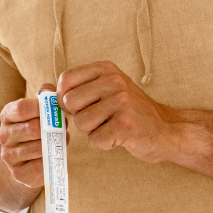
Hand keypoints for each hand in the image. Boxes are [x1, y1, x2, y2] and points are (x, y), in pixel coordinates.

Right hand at [0, 83, 69, 188]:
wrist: (19, 159)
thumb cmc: (32, 128)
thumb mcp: (34, 110)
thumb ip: (43, 97)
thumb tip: (50, 89)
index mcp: (6, 115)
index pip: (22, 108)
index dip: (42, 108)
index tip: (55, 110)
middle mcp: (4, 135)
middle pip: (32, 128)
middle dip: (53, 128)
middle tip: (64, 127)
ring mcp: (9, 156)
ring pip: (38, 148)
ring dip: (55, 144)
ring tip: (63, 140)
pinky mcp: (18, 174)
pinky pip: (41, 167)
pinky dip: (51, 160)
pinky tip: (53, 155)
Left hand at [56, 61, 177, 162]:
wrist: (167, 131)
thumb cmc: (128, 111)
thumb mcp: (106, 88)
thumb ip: (78, 88)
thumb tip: (44, 93)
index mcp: (105, 69)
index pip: (65, 80)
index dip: (65, 97)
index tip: (81, 105)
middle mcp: (114, 81)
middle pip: (69, 103)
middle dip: (80, 116)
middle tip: (102, 118)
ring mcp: (122, 103)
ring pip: (81, 123)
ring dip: (93, 131)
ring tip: (112, 126)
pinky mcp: (127, 126)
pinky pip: (95, 140)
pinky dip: (104, 144)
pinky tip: (120, 137)